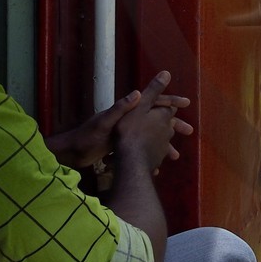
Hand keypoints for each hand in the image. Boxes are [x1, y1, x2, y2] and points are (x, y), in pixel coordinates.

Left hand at [47, 83, 190, 167]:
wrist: (72, 154)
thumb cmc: (85, 137)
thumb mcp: (103, 123)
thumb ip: (120, 109)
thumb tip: (137, 93)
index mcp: (127, 111)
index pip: (152, 101)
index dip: (169, 101)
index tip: (186, 103)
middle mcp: (129, 121)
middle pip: (156, 119)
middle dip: (173, 124)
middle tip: (189, 131)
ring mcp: (126, 134)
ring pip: (151, 137)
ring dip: (164, 144)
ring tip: (176, 156)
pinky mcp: (122, 147)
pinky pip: (143, 150)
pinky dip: (151, 157)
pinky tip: (158, 168)